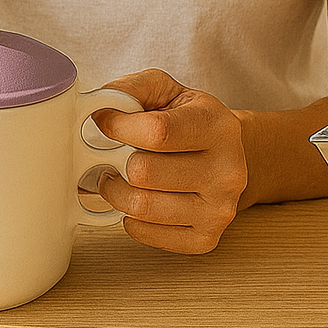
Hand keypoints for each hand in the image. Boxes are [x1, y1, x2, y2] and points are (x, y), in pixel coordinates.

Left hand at [91, 69, 247, 253]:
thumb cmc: (190, 121)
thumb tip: (100, 106)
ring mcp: (219, 209)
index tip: (106, 123)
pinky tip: (138, 200)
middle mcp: (227, 170)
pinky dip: (131, 219)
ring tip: (119, 178)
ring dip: (117, 192)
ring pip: (142, 206)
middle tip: (112, 155)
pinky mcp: (206, 238)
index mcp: (218, 126)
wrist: (227, 155)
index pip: (158, 132)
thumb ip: (133, 89)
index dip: (119, 127)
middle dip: (115, 161)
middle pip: (144, 172)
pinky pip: (147, 234)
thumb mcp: (168, 90)